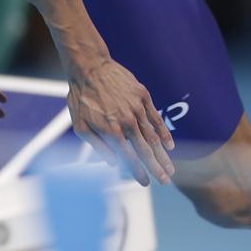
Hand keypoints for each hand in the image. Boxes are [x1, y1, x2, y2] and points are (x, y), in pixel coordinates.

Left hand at [67, 59, 174, 185]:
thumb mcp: (80, 125)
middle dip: (156, 168)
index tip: (146, 183)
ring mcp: (137, 108)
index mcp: (111, 131)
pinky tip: (170, 145)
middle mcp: (127, 121)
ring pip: (153, 137)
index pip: (129, 158)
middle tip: (165, 181)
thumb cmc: (81, 98)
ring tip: (170, 168)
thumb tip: (113, 163)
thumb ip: (97, 145)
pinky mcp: (143, 97)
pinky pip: (156, 118)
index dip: (139, 172)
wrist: (89, 67)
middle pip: (146, 150)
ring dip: (163, 155)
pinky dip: (164, 133)